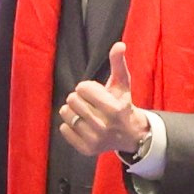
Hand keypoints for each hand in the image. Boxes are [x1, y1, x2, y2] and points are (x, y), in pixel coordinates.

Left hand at [57, 40, 147, 161]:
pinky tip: (81, 123)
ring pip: (66, 114)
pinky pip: (63, 129)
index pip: (82, 88)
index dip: (87, 87)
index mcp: (113, 109)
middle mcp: (104, 126)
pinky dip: (69, 124)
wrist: (130, 135)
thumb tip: (119, 44)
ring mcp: (94, 139)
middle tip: (89, 103)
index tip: (95, 92)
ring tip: (84, 112)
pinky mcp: (86, 149)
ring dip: (72, 110)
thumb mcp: (122, 84)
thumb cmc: (122, 104)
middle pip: (72, 100)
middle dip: (79, 97)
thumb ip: (118, 64)